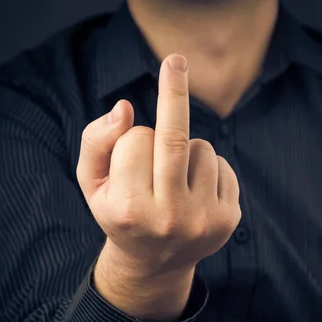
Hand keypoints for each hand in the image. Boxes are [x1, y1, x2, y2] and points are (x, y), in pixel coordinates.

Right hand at [76, 54, 240, 319]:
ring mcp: (204, 220)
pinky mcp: (229, 220)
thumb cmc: (119, 212)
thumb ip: (96, 141)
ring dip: (185, 150)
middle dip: (174, 91)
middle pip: (174, 138)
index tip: (129, 148)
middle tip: (176, 58)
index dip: (132, 137)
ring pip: (201, 148)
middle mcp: (169, 218)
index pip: (136, 140)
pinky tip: (193, 190)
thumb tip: (125, 108)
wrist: (154, 263)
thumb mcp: (91, 183)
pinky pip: (222, 164)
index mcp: (130, 209)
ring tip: (173, 179)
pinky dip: (206, 167)